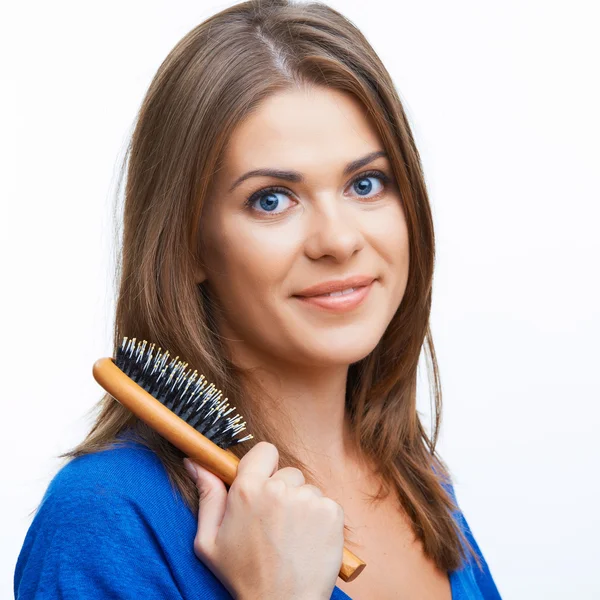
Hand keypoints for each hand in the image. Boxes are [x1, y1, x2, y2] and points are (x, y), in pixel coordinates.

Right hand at [183, 441, 343, 599]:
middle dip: (282, 491)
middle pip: (287, 473)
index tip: (263, 485)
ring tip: (291, 537)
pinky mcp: (331, 512)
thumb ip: (207, 495)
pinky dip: (320, 519)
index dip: (264, 466)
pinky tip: (308, 540)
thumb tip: (195, 462)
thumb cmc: (244, 575)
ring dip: (302, 506)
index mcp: (247, 490)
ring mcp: (308, 499)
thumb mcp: (210, 540)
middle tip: (275, 523)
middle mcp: (279, 488)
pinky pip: (325, 503)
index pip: (264, 451)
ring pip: (307, 489)